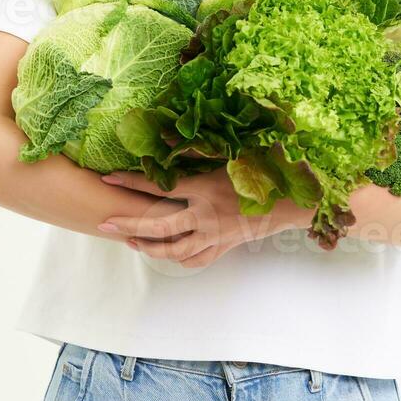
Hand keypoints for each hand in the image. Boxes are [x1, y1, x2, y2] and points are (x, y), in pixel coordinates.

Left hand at [97, 167, 312, 268]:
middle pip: (159, 227)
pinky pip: (196, 260)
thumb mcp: (232, 154)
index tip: (108, 179)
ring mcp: (215, 235)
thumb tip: (168, 140)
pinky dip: (179, 259)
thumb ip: (197, 150)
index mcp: (206, 189)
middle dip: (128, 225)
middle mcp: (207, 216)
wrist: (295, 201)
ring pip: (174, 251)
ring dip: (149, 248)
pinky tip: (166, 254)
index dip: (131, 183)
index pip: (160, 188)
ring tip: (131, 241)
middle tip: (105, 223)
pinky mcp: (225, 247)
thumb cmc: (266, 170)